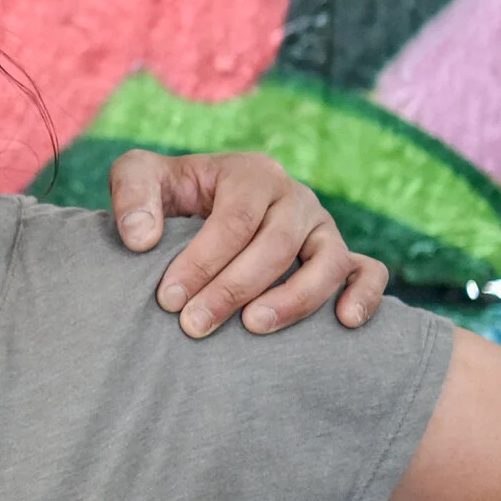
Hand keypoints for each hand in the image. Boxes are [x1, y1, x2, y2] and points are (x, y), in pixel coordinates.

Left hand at [108, 150, 388, 336]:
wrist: (200, 207)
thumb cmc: (170, 194)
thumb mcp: (140, 175)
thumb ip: (132, 195)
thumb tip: (141, 239)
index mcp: (251, 173)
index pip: (234, 221)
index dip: (202, 262)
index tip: (168, 299)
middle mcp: (294, 197)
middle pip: (276, 245)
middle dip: (233, 288)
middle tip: (194, 324)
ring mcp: (322, 227)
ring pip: (328, 260)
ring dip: (294, 298)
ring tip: (253, 327)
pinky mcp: (341, 255)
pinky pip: (368, 271)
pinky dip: (364, 294)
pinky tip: (343, 322)